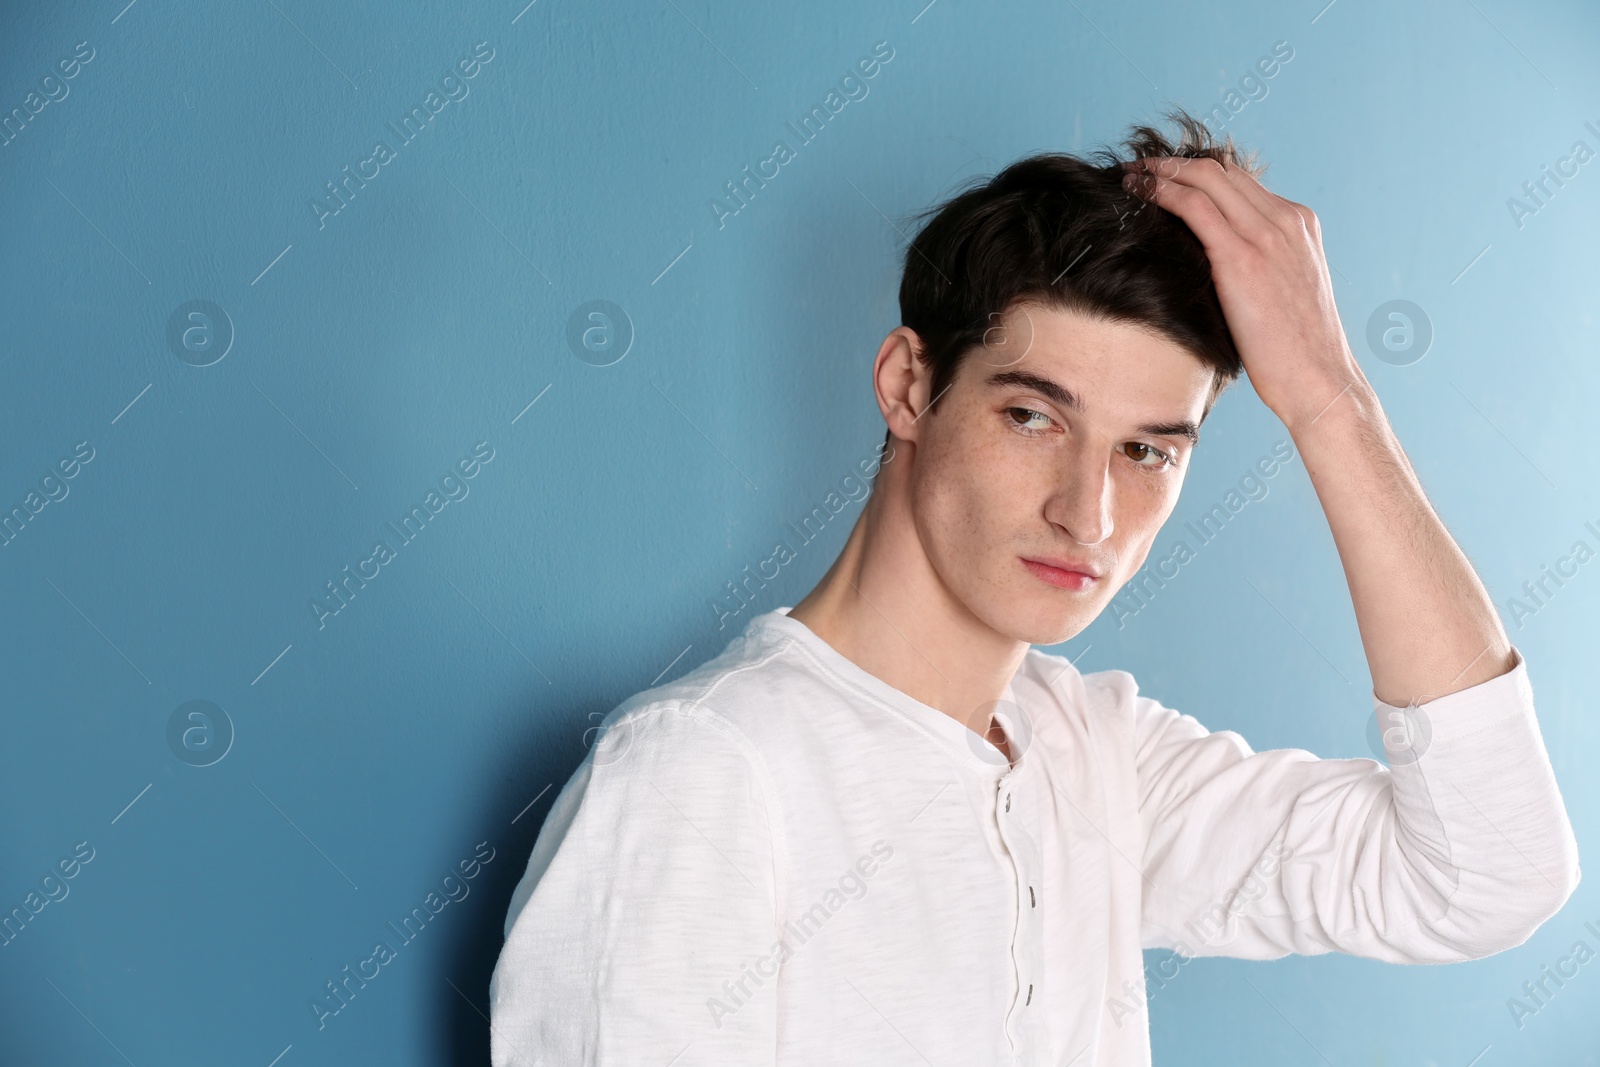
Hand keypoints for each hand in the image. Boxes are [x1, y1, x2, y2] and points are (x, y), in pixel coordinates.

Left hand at [1121, 156, 1365, 431]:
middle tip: (1140, 168)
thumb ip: (1258, 266)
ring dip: (1162, 171)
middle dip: (1175, 164)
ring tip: (1132, 176)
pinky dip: (1163, 192)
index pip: (1241, 181)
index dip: (1199, 172)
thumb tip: (1213, 267)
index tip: (1168, 176)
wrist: (1318, 377)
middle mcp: (1286, 219)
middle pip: (1221, 170)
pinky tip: (1138, 194)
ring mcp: (1266, 234)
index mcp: (1298, 224)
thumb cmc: (1295, 350)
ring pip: (1205, 178)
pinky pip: (1194, 206)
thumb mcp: (1283, 291)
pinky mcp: (1241, 256)